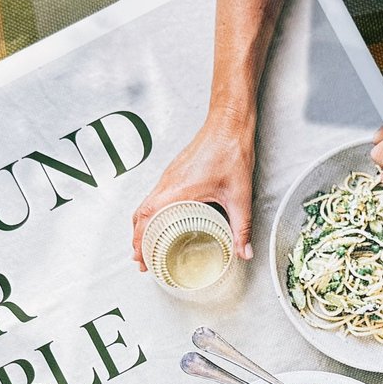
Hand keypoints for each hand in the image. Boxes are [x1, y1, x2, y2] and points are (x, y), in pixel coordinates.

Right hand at [130, 119, 255, 269]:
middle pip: (141, 214)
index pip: (147, 219)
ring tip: (147, 244)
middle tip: (142, 259)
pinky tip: (162, 220)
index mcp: (177, 190)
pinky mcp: (175, 172)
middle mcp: (167, 183)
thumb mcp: (239, 196)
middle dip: (138, 239)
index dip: (140, 241)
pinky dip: (151, 212)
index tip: (140, 259)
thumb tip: (244, 252)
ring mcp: (169, 176)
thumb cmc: (230, 151)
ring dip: (143, 225)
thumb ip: (241, 228)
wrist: (229, 124)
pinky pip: (155, 195)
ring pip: (146, 204)